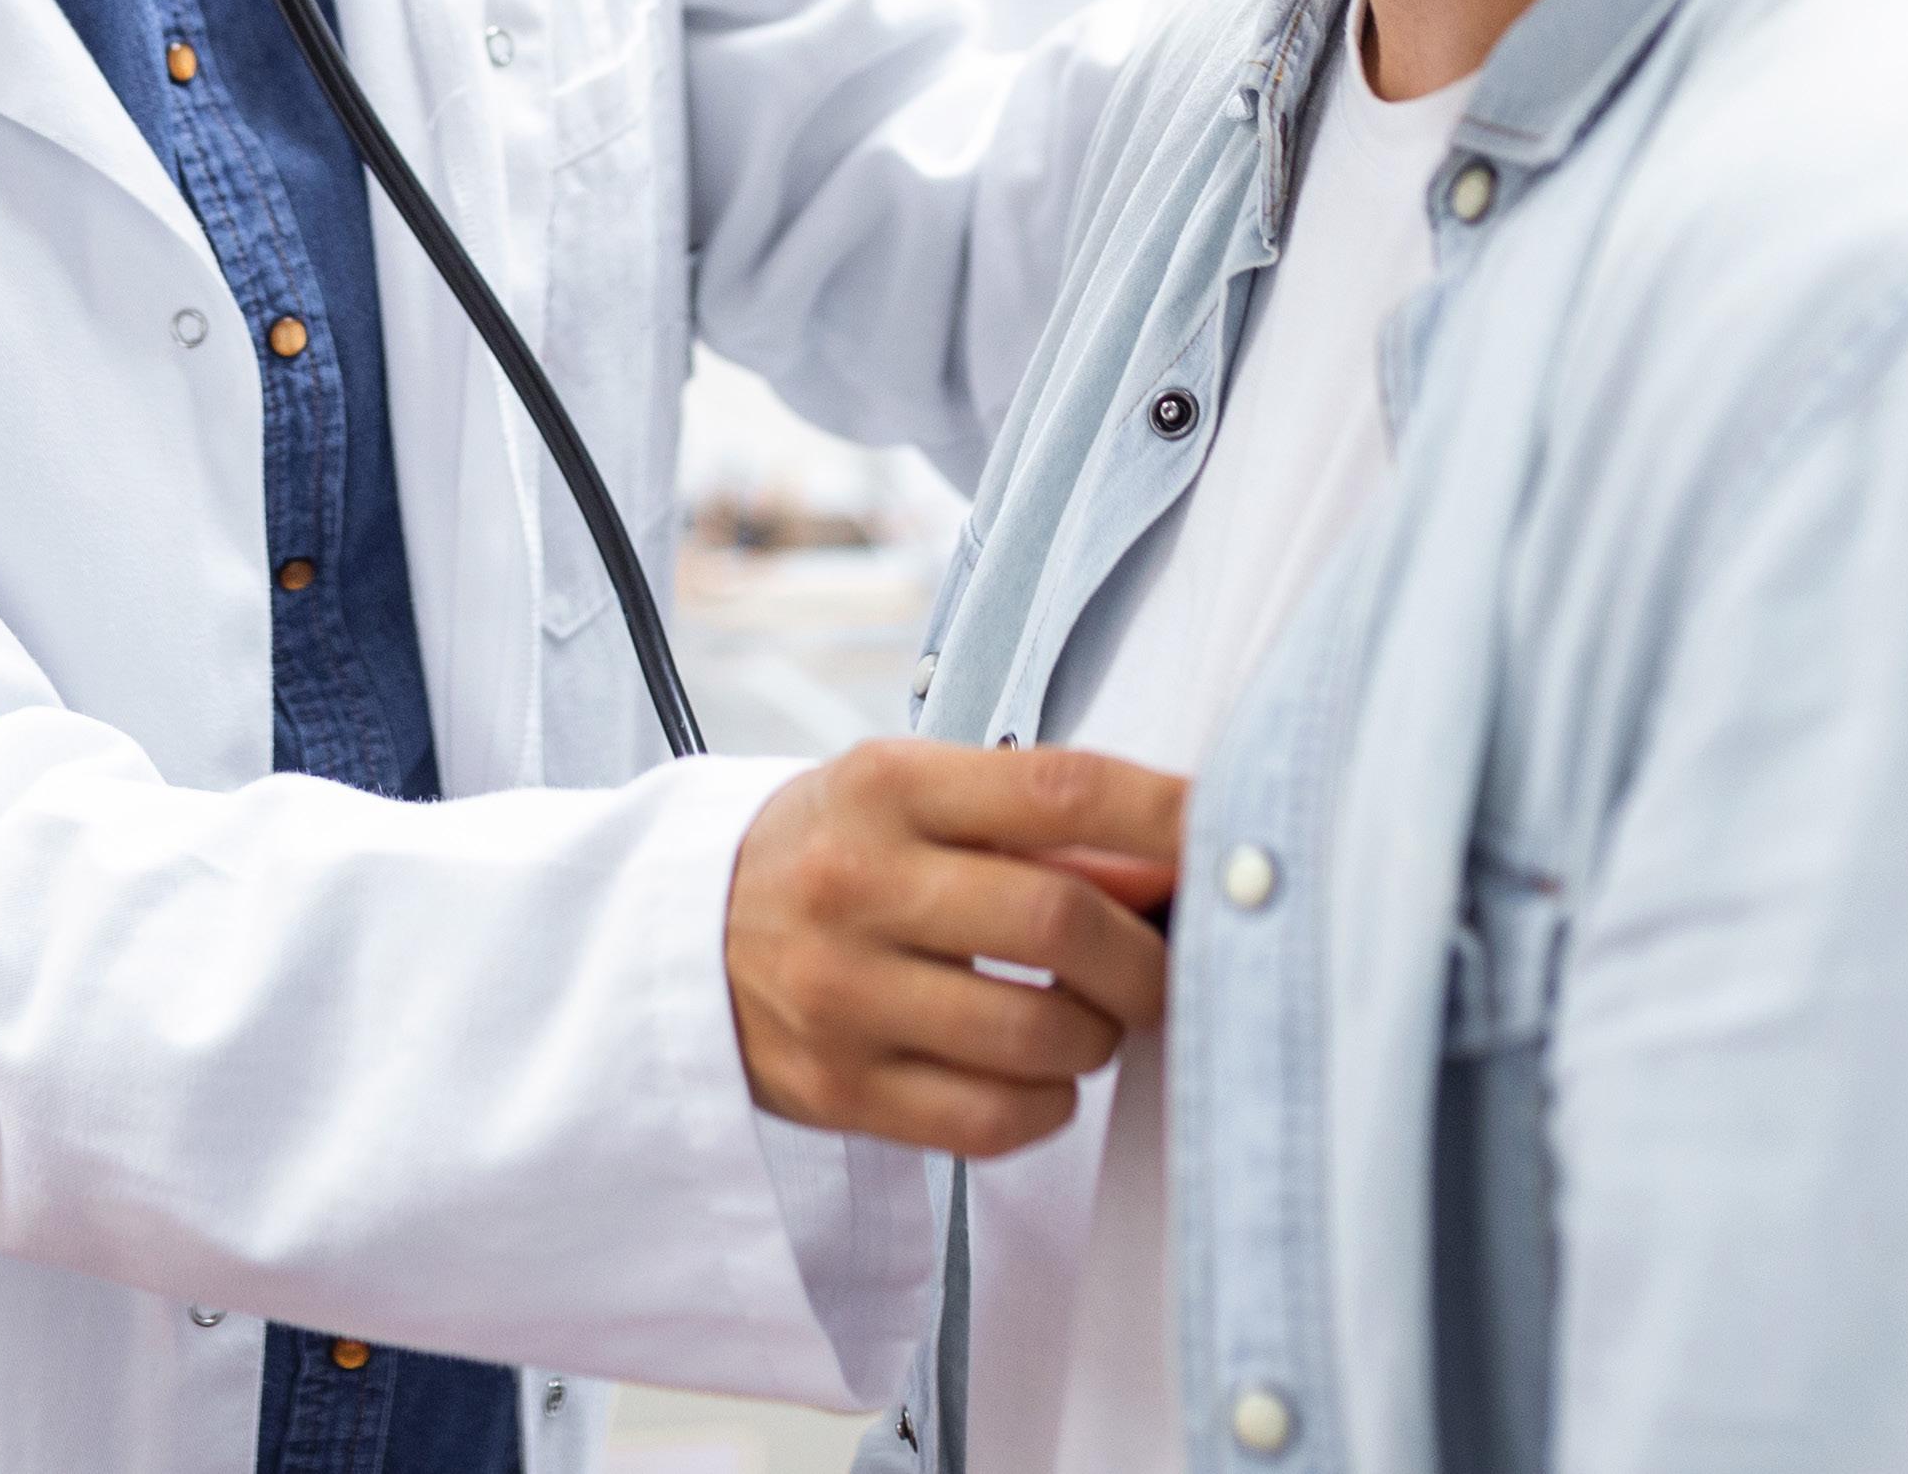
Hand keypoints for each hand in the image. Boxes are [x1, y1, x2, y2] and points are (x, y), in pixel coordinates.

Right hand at [724, 740, 1187, 1155]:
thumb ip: (1041, 829)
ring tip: (1087, 1017)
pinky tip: (1036, 1072)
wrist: (681, 935)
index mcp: (886, 786)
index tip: (1226, 837)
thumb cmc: (833, 852)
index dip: (1165, 817)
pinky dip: (1048, 1102)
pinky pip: (993, 1120)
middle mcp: (856, 884)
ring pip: (1039, 1035)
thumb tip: (1176, 869)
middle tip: (1160, 967)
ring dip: (1100, 1035)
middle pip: (1062, 922)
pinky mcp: (838, 1089)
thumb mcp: (915, 798)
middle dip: (1145, 957)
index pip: (1059, 789)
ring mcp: (840, 994)